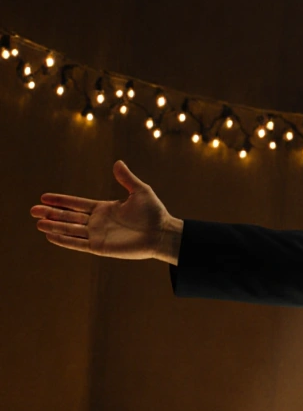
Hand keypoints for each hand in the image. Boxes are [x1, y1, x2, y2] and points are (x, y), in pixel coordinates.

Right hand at [30, 160, 182, 262]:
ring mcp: (98, 235)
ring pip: (70, 230)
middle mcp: (97, 222)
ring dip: (54, 226)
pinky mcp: (100, 247)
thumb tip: (117, 162)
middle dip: (51, 213)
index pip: (76, 204)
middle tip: (32, 210)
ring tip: (38, 222)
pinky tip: (50, 236)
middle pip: (68, 217)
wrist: (162, 234)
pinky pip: (78, 244)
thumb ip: (126, 178)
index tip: (44, 197)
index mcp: (104, 208)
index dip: (61, 201)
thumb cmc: (154, 213)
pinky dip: (64, 240)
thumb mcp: (140, 191)